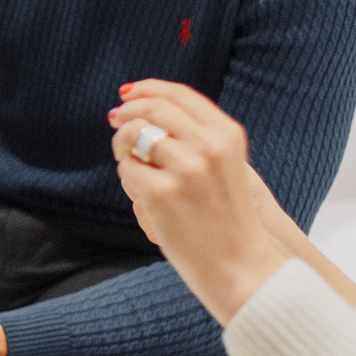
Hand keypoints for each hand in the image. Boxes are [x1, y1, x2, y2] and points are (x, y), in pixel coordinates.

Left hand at [107, 80, 290, 322]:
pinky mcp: (160, 193)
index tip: (128, 93)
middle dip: (127, 114)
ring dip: (125, 150)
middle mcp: (208, 146)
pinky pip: (127, 171)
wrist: (240, 266)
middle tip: (115, 122)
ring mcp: (184, 169)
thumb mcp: (225, 165)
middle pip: (151, 109)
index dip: (147, 89)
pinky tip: (148, 201)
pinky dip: (131, 183)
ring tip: (137, 172)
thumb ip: (195, 136)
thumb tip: (141, 111)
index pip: (178, 95)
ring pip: (133, 137)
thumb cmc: (226, 218)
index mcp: (227, 135)